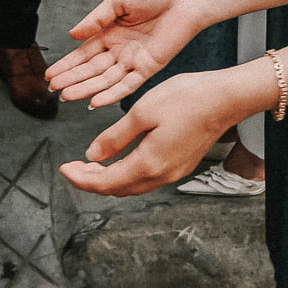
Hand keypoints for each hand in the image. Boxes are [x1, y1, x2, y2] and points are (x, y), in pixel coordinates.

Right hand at [46, 0, 199, 106]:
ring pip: (104, 79)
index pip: (83, 52)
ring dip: (85, 88)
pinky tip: (95, 101)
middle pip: (90, 68)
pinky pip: (127, 85)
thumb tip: (72, 34)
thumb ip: (95, 19)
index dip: (67, 64)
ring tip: (66, 96)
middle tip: (52, 88)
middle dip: (71, 78)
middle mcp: (120, 48)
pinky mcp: (148, 68)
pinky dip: (111, 95)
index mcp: (110, 30)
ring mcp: (133, 60)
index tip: (50, 74)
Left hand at [58, 72, 247, 197]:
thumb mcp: (141, 112)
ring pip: (133, 185)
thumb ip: (114, 138)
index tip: (63, 168)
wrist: (224, 99)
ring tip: (90, 164)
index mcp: (148, 164)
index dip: (80, 178)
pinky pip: (146, 178)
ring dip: (109, 178)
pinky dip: (126, 173)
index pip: (105, 182)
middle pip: (118, 189)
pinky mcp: (180, 164)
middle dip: (91, 180)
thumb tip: (92, 155)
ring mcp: (173, 172)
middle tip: (72, 167)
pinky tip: (120, 158)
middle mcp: (162, 175)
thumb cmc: (186, 99)